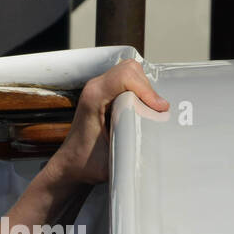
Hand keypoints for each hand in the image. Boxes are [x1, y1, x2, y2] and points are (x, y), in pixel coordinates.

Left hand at [48, 59, 167, 186]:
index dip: (147, 90)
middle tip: (157, 112)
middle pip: (130, 70)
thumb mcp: (112, 161)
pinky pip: (128, 81)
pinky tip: (144, 109)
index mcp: (93, 98)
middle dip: (149, 89)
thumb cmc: (85, 163)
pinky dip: (141, 91)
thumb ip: (134, 151)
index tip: (159, 109)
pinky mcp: (105, 93)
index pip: (125, 77)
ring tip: (151, 111)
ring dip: (146, 89)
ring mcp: (99, 88)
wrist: (70, 164)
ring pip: (131, 72)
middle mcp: (94, 88)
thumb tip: (163, 145)